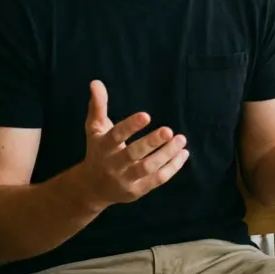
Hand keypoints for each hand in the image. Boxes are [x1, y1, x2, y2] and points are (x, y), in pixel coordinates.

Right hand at [75, 80, 189, 210]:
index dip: (130, 126)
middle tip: (169, 130)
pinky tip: (183, 154)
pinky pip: (157, 180)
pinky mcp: (137, 190)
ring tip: (181, 140)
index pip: (116, 135)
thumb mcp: (95, 129)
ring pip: (148, 168)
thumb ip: (98, 106)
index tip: (146, 115)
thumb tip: (96, 82)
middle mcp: (113, 164)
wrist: (91, 188)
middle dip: (152, 142)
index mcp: (103, 146)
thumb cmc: (97, 151)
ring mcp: (125, 179)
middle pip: (133, 154)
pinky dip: (172, 167)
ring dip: (167, 154)